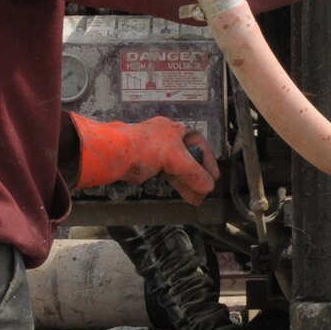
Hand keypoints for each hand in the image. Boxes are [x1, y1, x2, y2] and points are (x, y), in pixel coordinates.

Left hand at [69, 112, 217, 202]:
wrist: (116, 154)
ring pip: (178, 169)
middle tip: (205, 192)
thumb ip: (194, 174)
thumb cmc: (145, 147)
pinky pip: (168, 175)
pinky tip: (184, 194)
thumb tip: (209, 187)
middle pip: (189, 159)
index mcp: (176, 130)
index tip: (214, 177)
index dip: (208, 162)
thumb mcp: (176, 159)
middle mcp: (168, 138)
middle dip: (198, 177)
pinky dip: (177, 185)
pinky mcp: (148, 164)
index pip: (200, 145)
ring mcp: (157, 151)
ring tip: (197, 199)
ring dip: (188, 184)